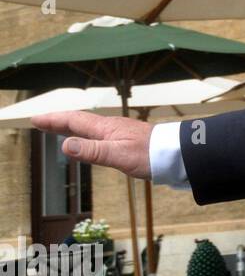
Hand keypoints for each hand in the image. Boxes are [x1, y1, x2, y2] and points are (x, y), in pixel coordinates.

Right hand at [30, 111, 153, 179]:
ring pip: (90, 127)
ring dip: (73, 127)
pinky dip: (87, 135)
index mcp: (106, 128)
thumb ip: (92, 150)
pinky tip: (91, 140)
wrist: (178, 155)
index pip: (74, 121)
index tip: (36, 119)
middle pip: (80, 121)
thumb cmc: (151, 155)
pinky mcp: (128, 141)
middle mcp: (111, 127)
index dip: (54, 120)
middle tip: (42, 122)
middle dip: (60, 121)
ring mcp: (120, 133)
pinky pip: (100, 134)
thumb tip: (64, 145)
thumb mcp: (118, 155)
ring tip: (60, 129)